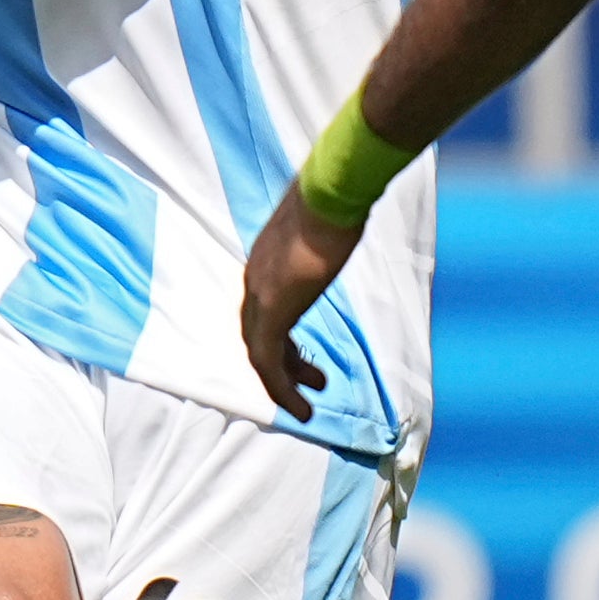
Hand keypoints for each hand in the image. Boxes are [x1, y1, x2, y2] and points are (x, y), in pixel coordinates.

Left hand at [237, 187, 359, 418]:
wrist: (331, 191)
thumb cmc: (338, 199)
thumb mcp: (327, 225)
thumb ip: (325, 239)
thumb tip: (343, 228)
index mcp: (265, 259)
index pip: (262, 309)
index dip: (282, 337)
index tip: (304, 356)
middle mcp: (255, 277)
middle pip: (257, 332)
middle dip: (285, 363)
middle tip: (314, 380)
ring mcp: (259, 293)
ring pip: (259, 351)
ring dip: (282, 382)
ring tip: (307, 406)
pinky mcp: (271, 309)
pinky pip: (267, 361)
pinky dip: (281, 389)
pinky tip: (301, 408)